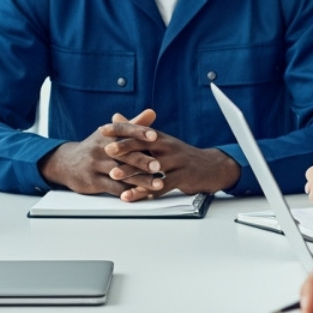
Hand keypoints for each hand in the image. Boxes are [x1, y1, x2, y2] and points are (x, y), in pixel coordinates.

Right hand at [39, 109, 156, 195]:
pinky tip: (142, 195)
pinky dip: (128, 192)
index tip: (154, 136)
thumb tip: (152, 112)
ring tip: (158, 184)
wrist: (66, 163)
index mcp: (106, 135)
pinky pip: (113, 188)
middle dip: (142, 160)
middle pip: (123, 154)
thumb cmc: (96, 147)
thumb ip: (133, 125)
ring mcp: (95, 165)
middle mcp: (100, 148)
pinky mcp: (93, 181)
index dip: (139, 132)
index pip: (123, 130)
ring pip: (121, 173)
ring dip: (141, 180)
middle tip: (159, 166)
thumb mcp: (110, 134)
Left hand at [102, 110, 240, 199]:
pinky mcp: (182, 178)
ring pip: (152, 167)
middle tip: (107, 151)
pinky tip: (131, 196)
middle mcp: (168, 147)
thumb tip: (116, 116)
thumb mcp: (160, 141)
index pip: (138, 130)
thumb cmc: (180, 155)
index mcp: (160, 138)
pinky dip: (144, 192)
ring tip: (114, 175)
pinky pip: (161, 186)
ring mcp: (176, 162)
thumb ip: (137, 131)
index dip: (121, 129)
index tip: (102, 130)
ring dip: (132, 172)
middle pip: (145, 145)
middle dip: (125, 147)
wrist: (209, 167)